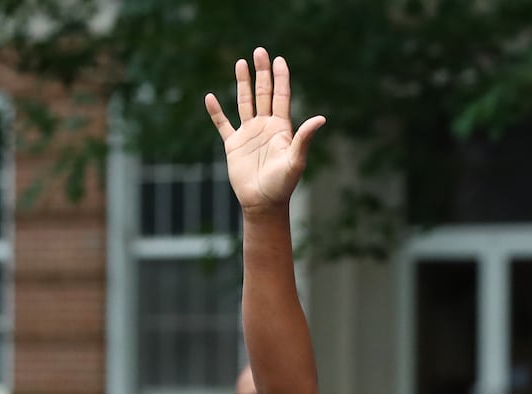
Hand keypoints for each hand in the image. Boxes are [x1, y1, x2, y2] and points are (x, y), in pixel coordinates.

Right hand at [204, 48, 324, 212]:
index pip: (281, 97)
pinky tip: (210, 97)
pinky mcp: (233, 145)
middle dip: (262, 73)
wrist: (263, 203)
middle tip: (260, 51)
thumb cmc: (283, 185)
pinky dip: (216, 111)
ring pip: (244, 102)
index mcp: (281, 128)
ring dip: (242, 83)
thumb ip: (305, 138)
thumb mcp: (295, 160)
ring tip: (241, 63)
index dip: (281, 78)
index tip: (279, 59)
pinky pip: (223, 124)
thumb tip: (321, 118)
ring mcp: (249, 134)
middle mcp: (265, 127)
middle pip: (263, 94)